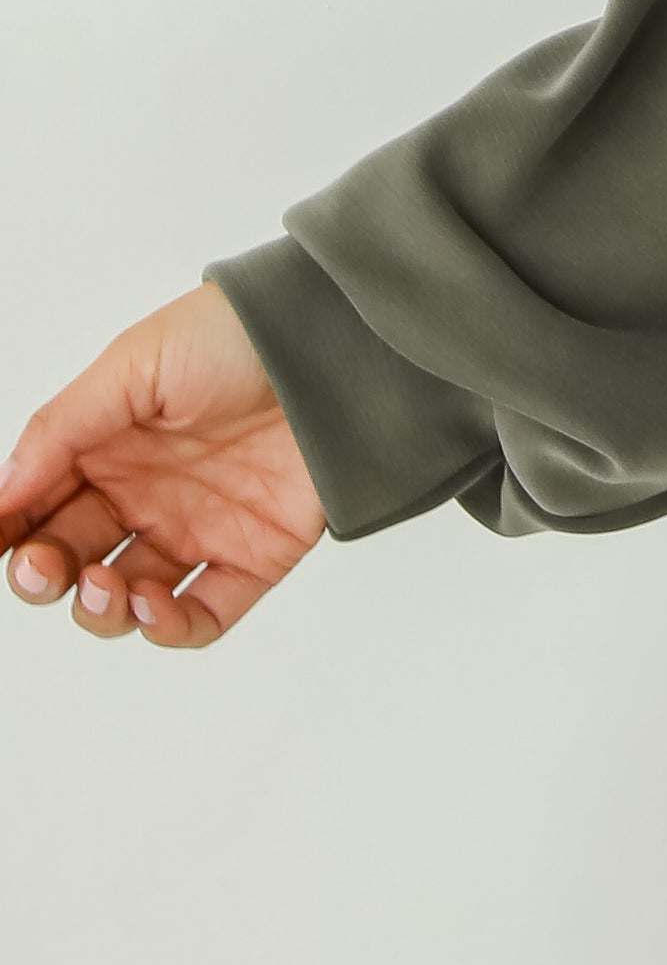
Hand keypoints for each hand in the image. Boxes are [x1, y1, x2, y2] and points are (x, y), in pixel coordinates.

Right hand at [2, 283, 323, 649]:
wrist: (334, 343)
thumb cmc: (234, 335)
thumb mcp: (134, 365)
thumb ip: (63, 428)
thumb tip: (2, 491)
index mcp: (105, 447)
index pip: (37, 505)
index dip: (8, 529)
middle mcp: (145, 494)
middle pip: (71, 559)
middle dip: (44, 575)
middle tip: (44, 567)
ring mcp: (197, 529)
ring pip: (127, 599)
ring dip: (101, 609)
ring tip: (104, 585)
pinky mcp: (252, 557)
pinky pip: (203, 615)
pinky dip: (170, 628)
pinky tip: (154, 608)